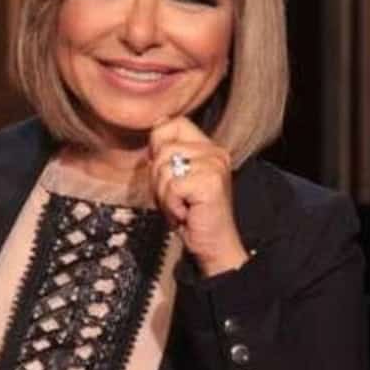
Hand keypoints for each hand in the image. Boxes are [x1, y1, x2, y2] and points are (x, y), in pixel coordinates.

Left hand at [149, 117, 249, 276]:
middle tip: (175, 198)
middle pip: (163, 148)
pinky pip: (171, 186)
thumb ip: (168, 155)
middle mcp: (215, 152)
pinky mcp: (210, 182)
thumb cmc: (192, 215)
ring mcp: (214, 165)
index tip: (164, 170)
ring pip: (164, 167)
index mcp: (208, 148)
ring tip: (180, 206)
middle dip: (159, 178)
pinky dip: (171, 204)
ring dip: (164, 195)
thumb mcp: (176, 179)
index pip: (174, 123)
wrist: (214, 245)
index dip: (158, 143)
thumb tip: (155, 127)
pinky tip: (185, 213)